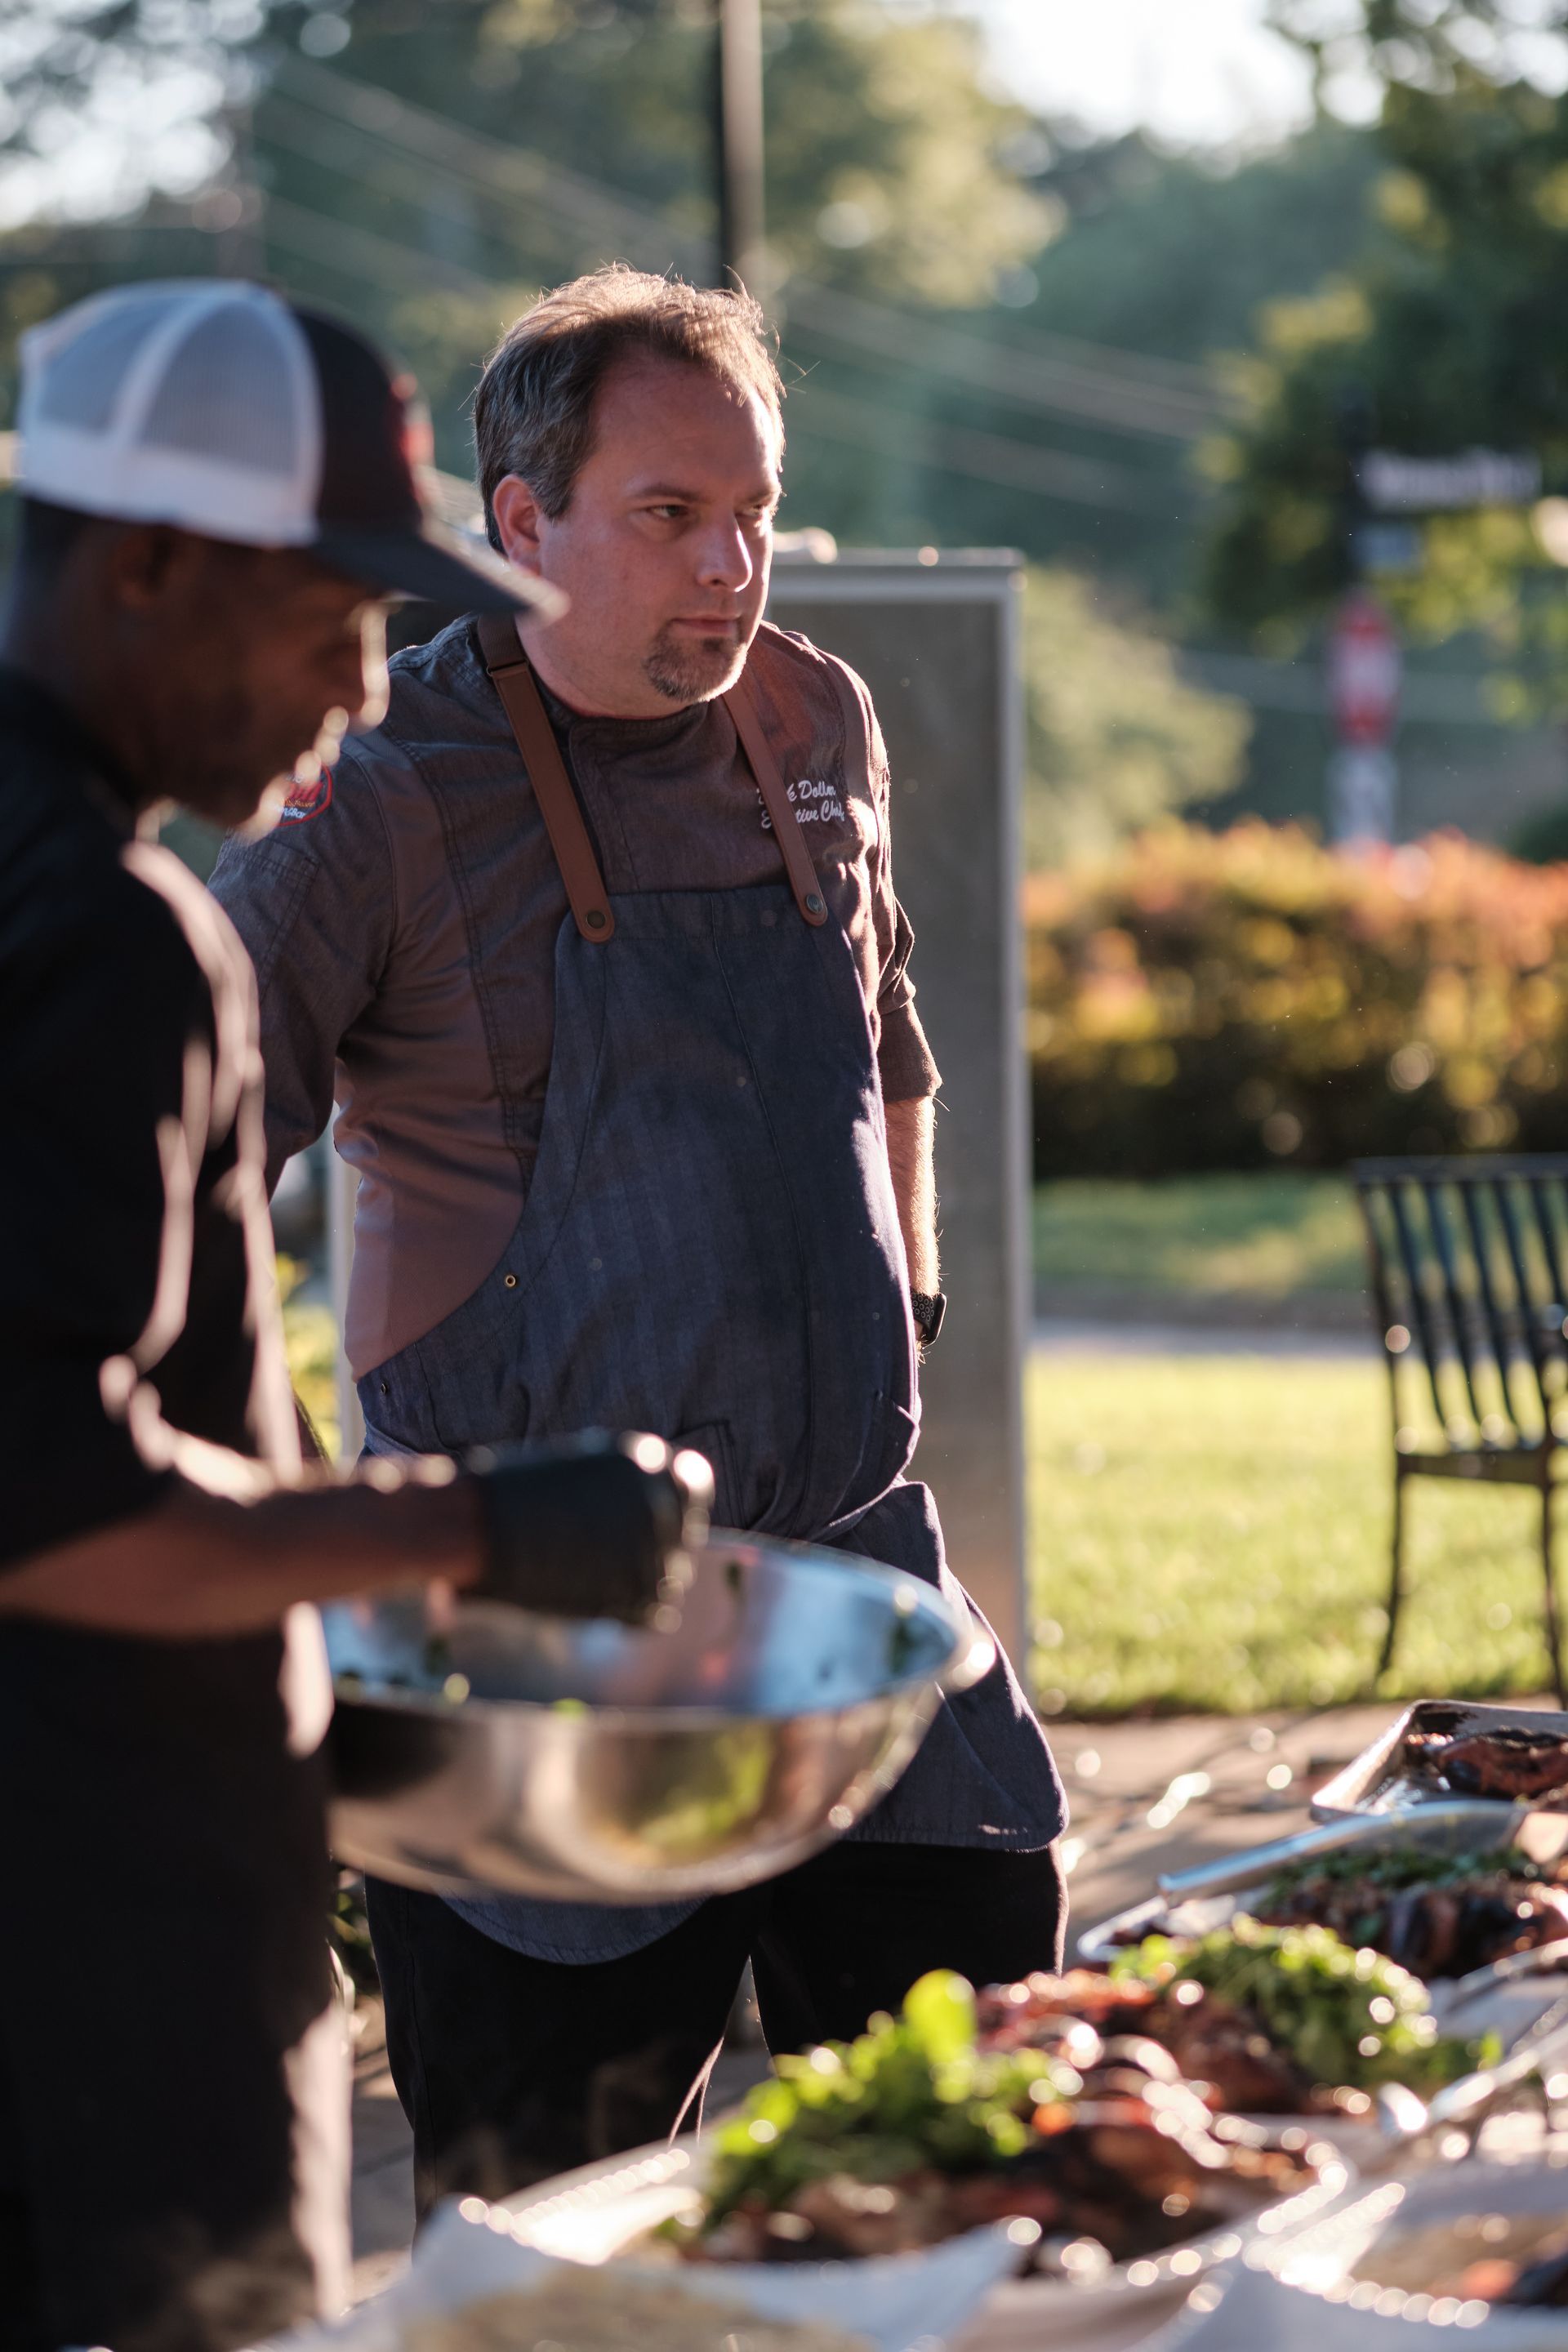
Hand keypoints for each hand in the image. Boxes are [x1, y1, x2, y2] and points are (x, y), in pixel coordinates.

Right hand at [465, 1431, 712, 1623]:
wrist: (472, 1528)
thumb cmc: (512, 1493)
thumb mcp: (582, 1467)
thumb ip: (626, 1486)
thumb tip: (658, 1508)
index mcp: (646, 1462)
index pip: (693, 1483)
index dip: (674, 1503)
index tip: (651, 1519)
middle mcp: (658, 1502)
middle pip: (682, 1533)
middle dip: (655, 1545)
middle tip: (604, 1554)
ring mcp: (650, 1549)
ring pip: (670, 1576)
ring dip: (638, 1580)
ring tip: (588, 1575)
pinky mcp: (633, 1595)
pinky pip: (654, 1611)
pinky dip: (630, 1611)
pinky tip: (593, 1599)